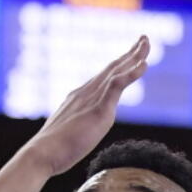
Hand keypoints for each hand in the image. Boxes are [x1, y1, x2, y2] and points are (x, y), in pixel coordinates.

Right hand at [21, 36, 150, 175]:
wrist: (44, 153)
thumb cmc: (54, 149)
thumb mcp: (70, 132)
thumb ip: (78, 125)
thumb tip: (80, 130)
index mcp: (80, 98)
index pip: (104, 78)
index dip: (119, 65)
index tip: (131, 55)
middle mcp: (86, 92)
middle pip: (112, 68)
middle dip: (130, 53)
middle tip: (144, 39)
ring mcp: (92, 99)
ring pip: (116, 71)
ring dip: (134, 56)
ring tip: (146, 43)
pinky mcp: (98, 108)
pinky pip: (117, 85)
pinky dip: (131, 73)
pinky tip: (144, 65)